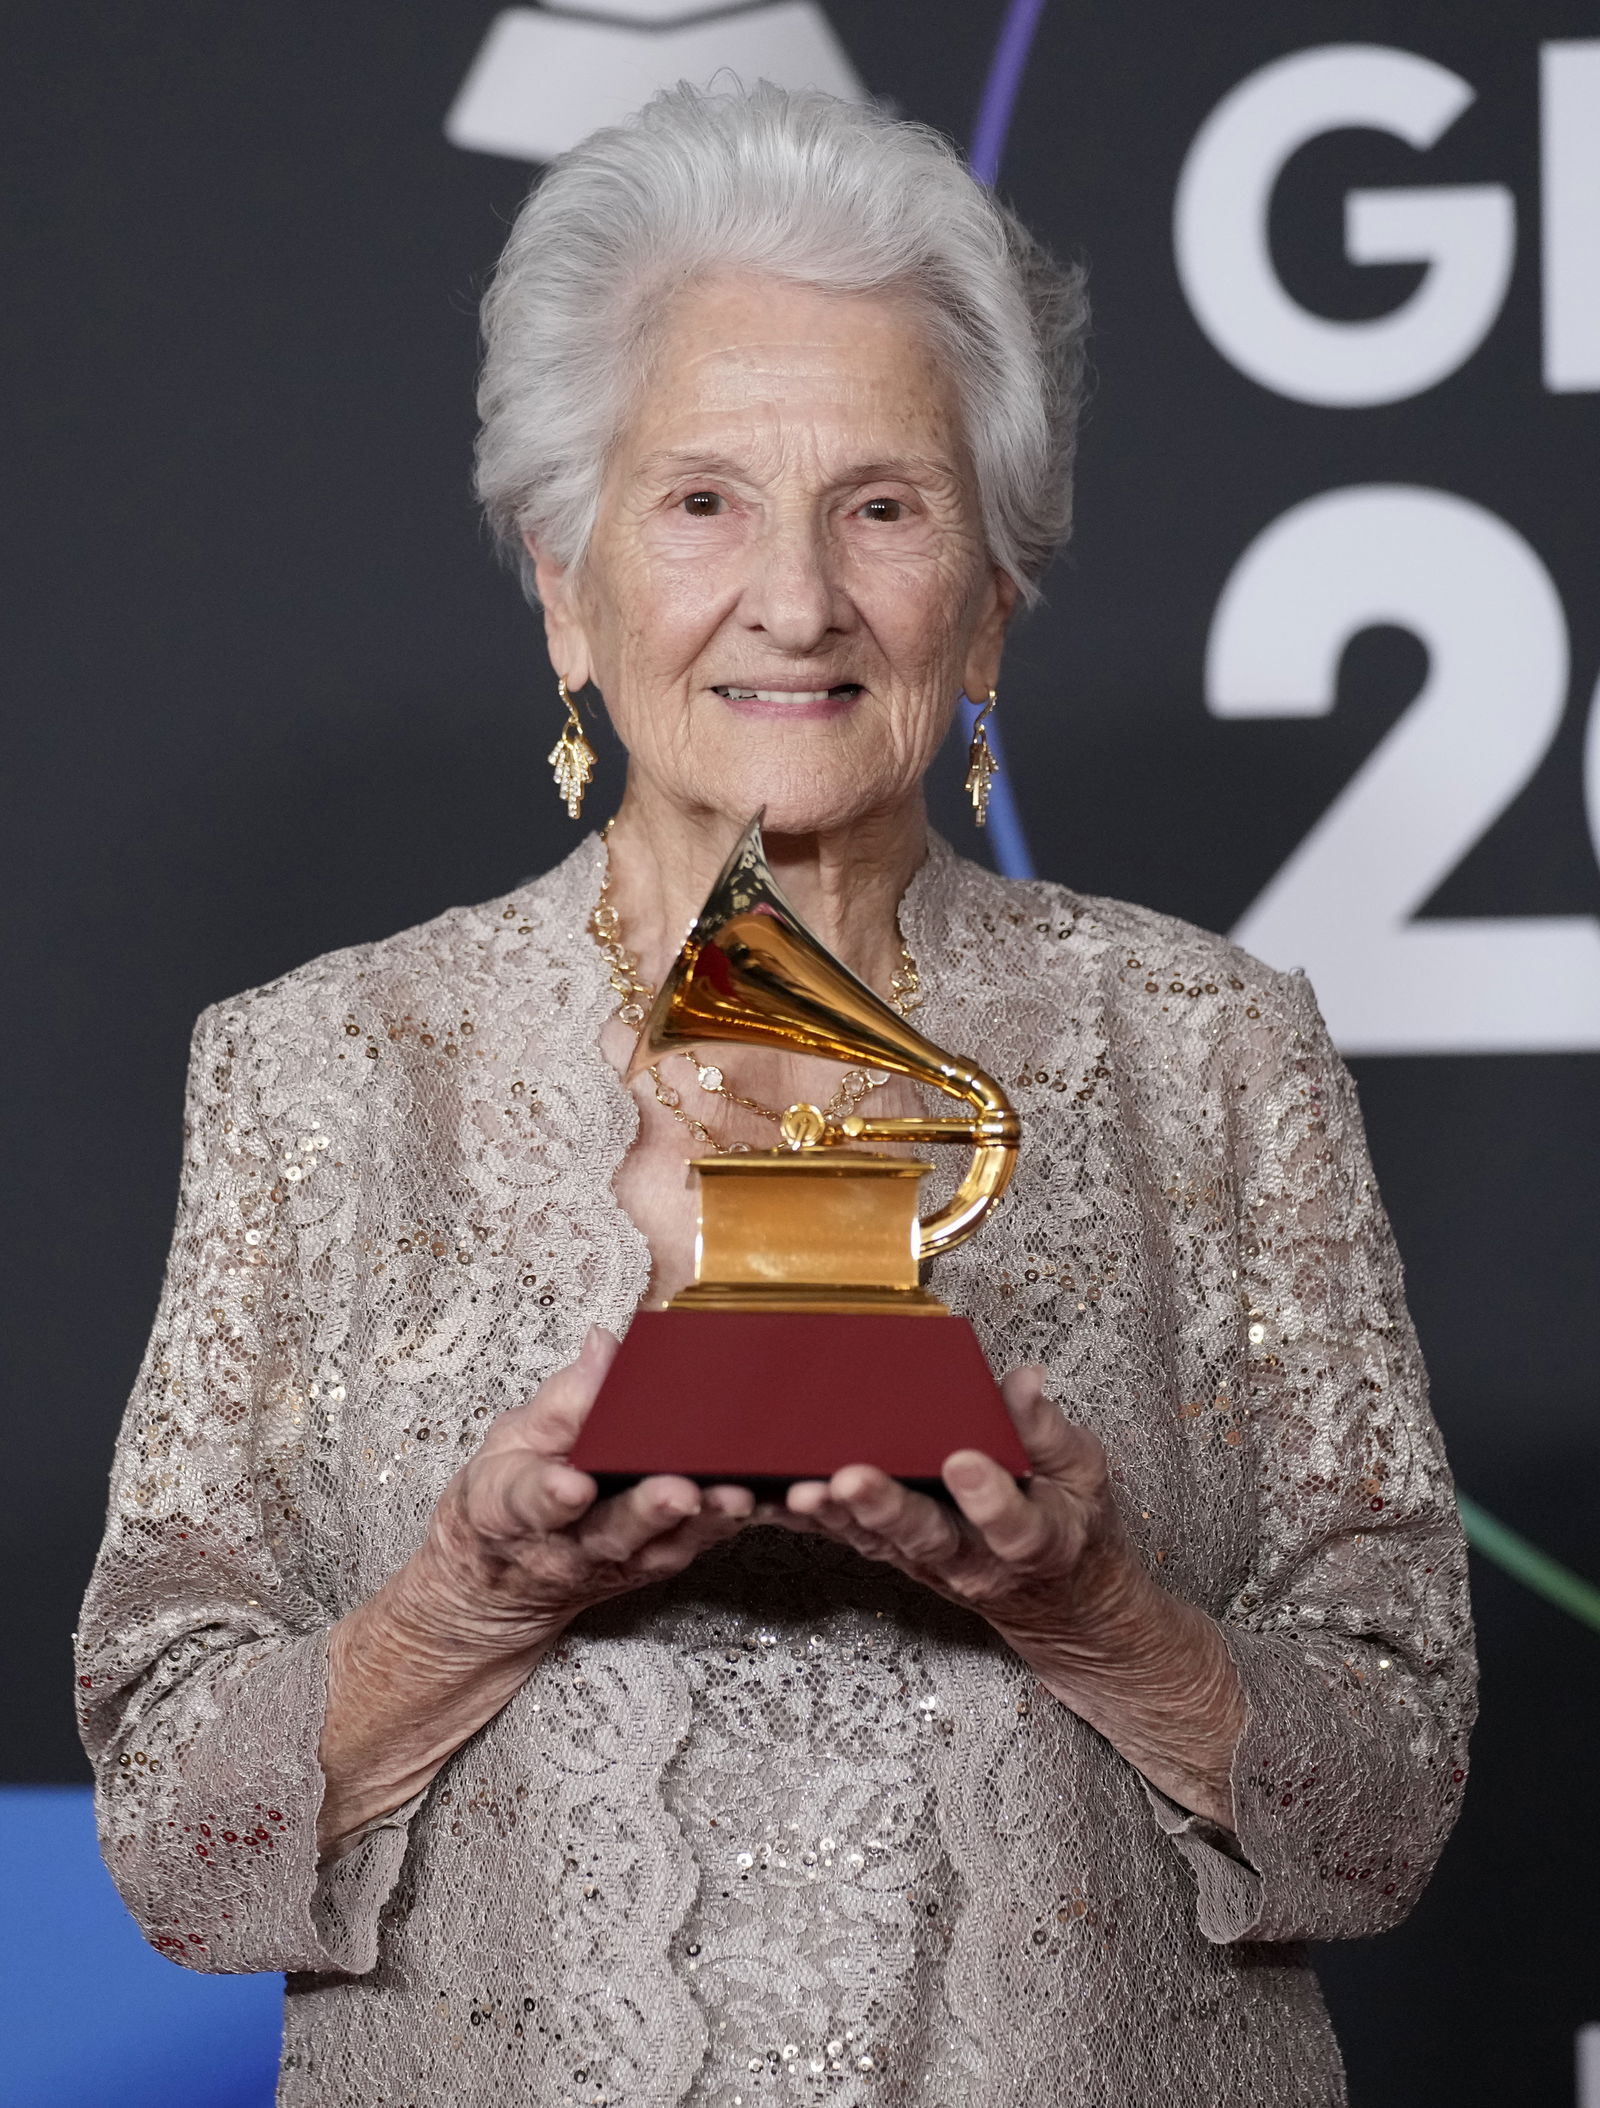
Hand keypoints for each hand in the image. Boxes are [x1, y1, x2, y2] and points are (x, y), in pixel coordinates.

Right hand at [398, 1326, 755, 1657]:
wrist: (506, 1581)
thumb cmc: (512, 1496)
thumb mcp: (511, 1441)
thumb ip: (560, 1400)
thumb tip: (603, 1345)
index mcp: (517, 1508)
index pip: (531, 1502)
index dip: (551, 1495)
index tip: (570, 1486)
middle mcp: (570, 1543)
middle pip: (612, 1531)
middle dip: (648, 1511)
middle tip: (678, 1491)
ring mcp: (618, 1559)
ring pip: (662, 1546)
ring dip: (700, 1524)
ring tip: (731, 1498)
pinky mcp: (656, 1560)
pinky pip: (694, 1545)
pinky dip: (725, 1527)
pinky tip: (758, 1503)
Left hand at [783, 1364, 1136, 1645]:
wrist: (1059, 1600)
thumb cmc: (1070, 1523)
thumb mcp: (1083, 1475)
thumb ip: (1048, 1431)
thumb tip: (1025, 1379)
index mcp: (1036, 1539)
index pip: (1014, 1525)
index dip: (988, 1497)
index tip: (964, 1460)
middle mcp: (977, 1561)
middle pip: (930, 1538)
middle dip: (887, 1509)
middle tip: (852, 1479)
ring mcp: (932, 1565)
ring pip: (881, 1542)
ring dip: (839, 1518)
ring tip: (804, 1492)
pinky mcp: (898, 1557)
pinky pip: (853, 1540)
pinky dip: (814, 1523)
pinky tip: (777, 1502)